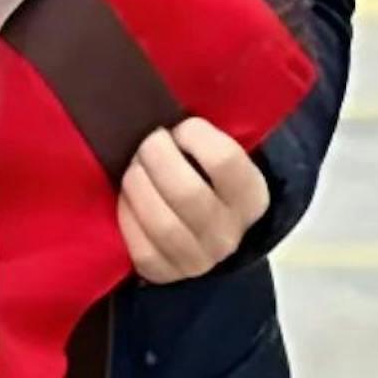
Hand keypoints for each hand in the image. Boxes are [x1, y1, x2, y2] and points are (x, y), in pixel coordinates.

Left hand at [118, 118, 270, 283]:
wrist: (205, 234)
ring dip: (138, 186)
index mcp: (251, 197)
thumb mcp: (218, 158)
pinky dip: (127, 216)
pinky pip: (141, 247)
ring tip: (133, 168)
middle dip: (156, 158)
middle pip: (187, 193)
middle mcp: (229, 233)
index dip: (193, 136)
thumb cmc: (206, 179)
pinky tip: (126, 197)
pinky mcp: (166, 273)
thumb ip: (203, 137)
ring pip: (162, 223)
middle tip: (146, 143)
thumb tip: (162, 103)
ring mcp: (199, 259)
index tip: (179, 129)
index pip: (224, 161)